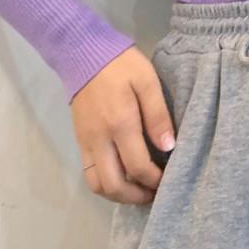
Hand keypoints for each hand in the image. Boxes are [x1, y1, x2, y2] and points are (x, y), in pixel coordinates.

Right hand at [70, 45, 175, 204]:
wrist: (82, 52)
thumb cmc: (121, 64)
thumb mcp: (147, 81)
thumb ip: (158, 115)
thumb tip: (169, 147)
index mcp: (120, 123)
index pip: (138, 167)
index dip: (154, 180)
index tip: (168, 180)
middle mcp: (99, 139)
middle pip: (114, 185)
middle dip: (136, 196)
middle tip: (154, 192)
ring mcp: (86, 142)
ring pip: (97, 184)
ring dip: (118, 195)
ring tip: (139, 189)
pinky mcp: (80, 140)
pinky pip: (89, 173)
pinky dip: (106, 183)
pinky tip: (123, 176)